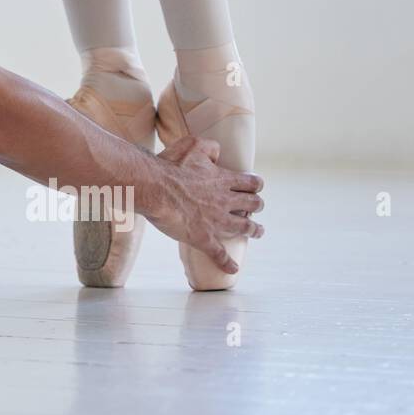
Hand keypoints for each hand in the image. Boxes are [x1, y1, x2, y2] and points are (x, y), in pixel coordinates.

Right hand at [140, 136, 264, 273]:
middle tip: (257, 208)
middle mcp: (225, 201)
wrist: (155, 188)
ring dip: (254, 230)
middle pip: (253, 205)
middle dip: (257, 206)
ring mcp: (216, 221)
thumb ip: (210, 148)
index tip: (255, 187)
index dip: (255, 185)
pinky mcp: (203, 238)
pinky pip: (219, 254)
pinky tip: (233, 268)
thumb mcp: (192, 145)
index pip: (250, 183)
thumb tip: (219, 152)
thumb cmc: (170, 166)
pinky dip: (227, 263)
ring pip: (244, 228)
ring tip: (258, 232)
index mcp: (222, 180)